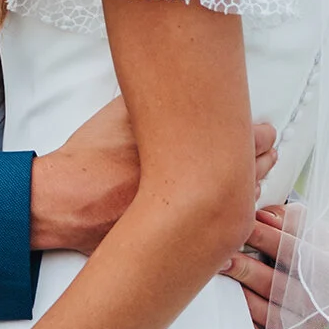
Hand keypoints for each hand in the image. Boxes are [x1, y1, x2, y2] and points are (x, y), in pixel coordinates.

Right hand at [29, 98, 276, 256]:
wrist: (62, 201)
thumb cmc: (89, 156)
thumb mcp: (122, 114)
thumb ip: (156, 102)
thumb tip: (175, 88)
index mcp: (187, 151)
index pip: (243, 140)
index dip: (257, 135)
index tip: (262, 130)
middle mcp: (194, 186)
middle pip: (248, 172)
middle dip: (259, 160)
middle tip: (266, 149)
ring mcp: (188, 217)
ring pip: (237, 203)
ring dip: (247, 188)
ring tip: (253, 175)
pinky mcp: (176, 240)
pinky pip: (214, 229)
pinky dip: (224, 216)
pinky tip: (227, 206)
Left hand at [222, 201, 328, 328]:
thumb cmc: (312, 249)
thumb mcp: (309, 228)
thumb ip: (288, 219)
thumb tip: (263, 217)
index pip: (295, 253)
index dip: (266, 238)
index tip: (241, 225)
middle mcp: (324, 304)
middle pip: (278, 287)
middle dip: (246, 270)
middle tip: (220, 258)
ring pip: (269, 317)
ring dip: (240, 300)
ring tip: (217, 282)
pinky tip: (230, 318)